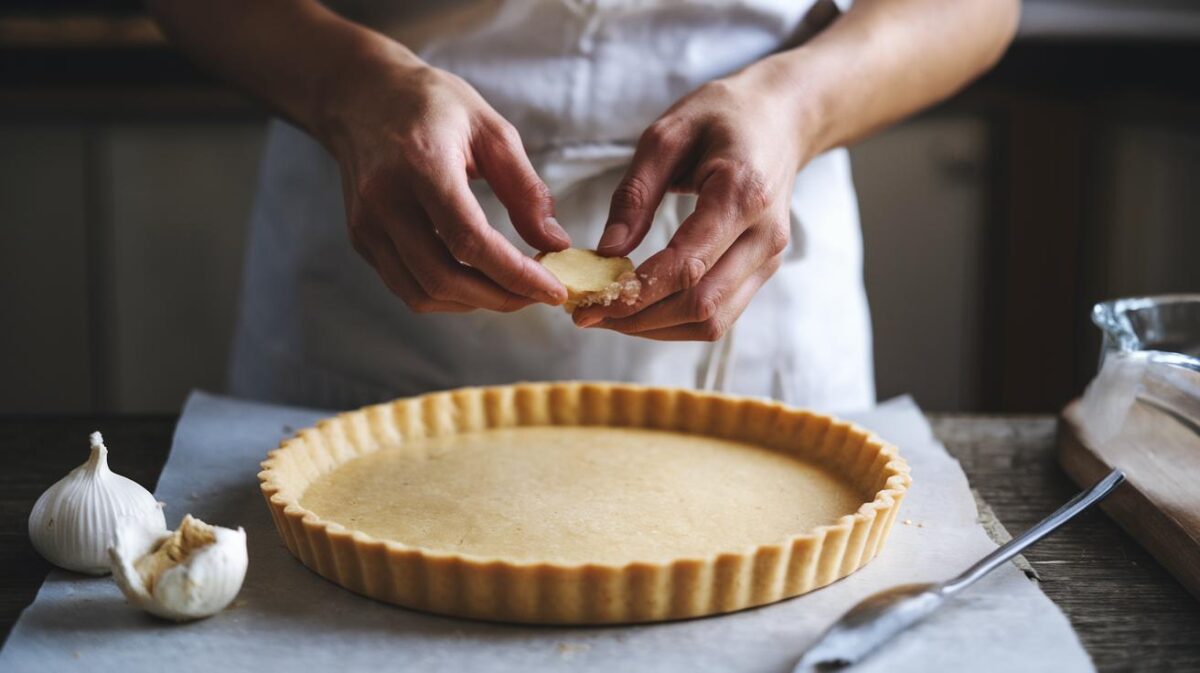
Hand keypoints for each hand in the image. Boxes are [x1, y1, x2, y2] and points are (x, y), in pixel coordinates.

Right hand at [320, 53, 569, 312]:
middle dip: (499, 298)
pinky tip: (476, 280)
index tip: (553, 289)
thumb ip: (524, 188)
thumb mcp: (490, 129)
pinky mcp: (361, 238)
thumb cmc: (431, 104)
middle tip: (537, 294)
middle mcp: (385, 200)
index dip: (514, 274)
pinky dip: (446, 295)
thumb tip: (554, 243)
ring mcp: (366, 224)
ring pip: (421, 294)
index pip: (469, 241)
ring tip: (510, 290)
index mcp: (421, 165)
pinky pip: (405, 286)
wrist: (359, 94)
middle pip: (443, 277)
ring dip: (473, 303)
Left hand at [574, 65, 806, 339]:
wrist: (783, 117)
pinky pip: (720, 315)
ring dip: (655, 328)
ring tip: (609, 314)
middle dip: (639, 319)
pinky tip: (641, 307)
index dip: (636, 294)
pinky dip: (676, 321)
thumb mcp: (667, 134)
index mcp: (743, 194)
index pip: (687, 266)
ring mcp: (768, 258)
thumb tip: (607, 251)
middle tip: (589, 313)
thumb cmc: (722, 117)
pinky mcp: (763, 270)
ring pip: (711, 322)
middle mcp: (764, 236)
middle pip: (700, 306)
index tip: (589, 303)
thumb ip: (635, 193)